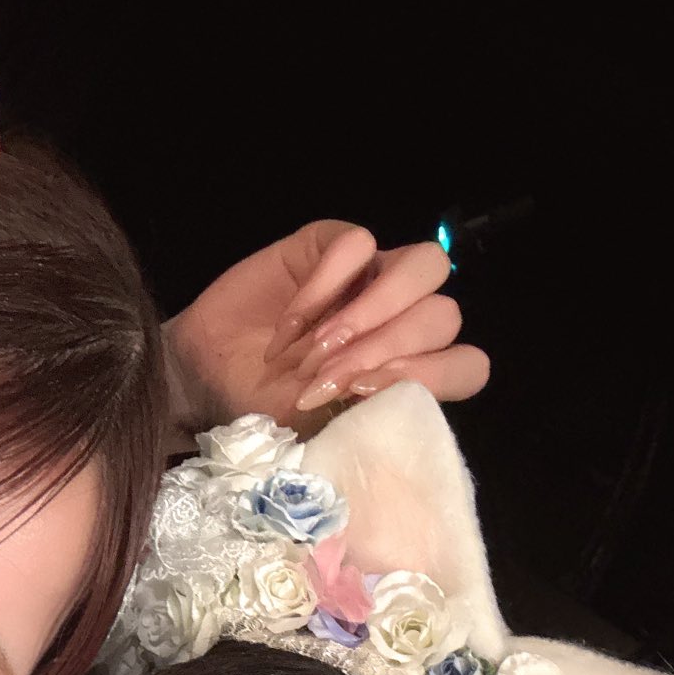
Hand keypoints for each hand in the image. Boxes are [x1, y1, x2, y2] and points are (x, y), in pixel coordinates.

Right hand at [162, 221, 489, 445]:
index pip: (468, 365)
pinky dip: (324, 288)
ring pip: (422, 267)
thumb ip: (369, 412)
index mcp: (413, 369)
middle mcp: (404, 320)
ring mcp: (375, 278)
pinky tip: (290, 325)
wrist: (205, 378)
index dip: (432, 376)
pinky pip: (358, 245)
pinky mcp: (335, 245)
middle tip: (323, 380)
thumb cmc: (265, 409)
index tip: (368, 392)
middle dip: (382, 351)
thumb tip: (396, 392)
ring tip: (314, 350)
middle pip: (443, 315)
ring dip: (370, 311)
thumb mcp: (320, 428)